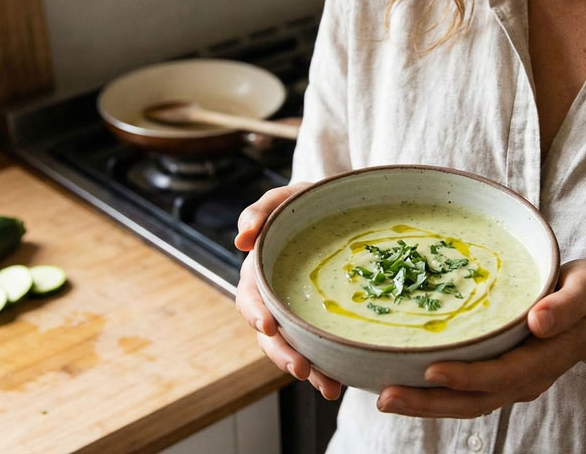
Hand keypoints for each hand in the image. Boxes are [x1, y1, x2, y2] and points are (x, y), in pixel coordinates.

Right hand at [233, 183, 342, 399]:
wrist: (343, 211)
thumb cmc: (309, 203)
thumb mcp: (287, 198)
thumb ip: (261, 210)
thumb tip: (241, 240)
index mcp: (261, 272)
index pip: (250, 298)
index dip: (255, 313)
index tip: (267, 326)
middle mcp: (276, 299)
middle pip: (270, 335)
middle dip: (283, 354)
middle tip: (301, 369)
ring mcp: (298, 315)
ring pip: (294, 350)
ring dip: (308, 370)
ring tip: (328, 386)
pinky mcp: (321, 324)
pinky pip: (320, 351)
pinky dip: (327, 370)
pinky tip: (340, 384)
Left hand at [376, 259, 585, 417]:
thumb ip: (566, 305)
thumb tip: (539, 320)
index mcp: (544, 358)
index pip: (502, 374)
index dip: (467, 377)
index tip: (431, 371)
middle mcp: (525, 379)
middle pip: (474, 401)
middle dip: (429, 402)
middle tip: (385, 397)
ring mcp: (511, 383)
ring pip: (465, 404)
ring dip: (424, 405)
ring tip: (383, 398)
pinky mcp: (498, 377)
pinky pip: (463, 394)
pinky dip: (432, 396)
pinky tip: (400, 384)